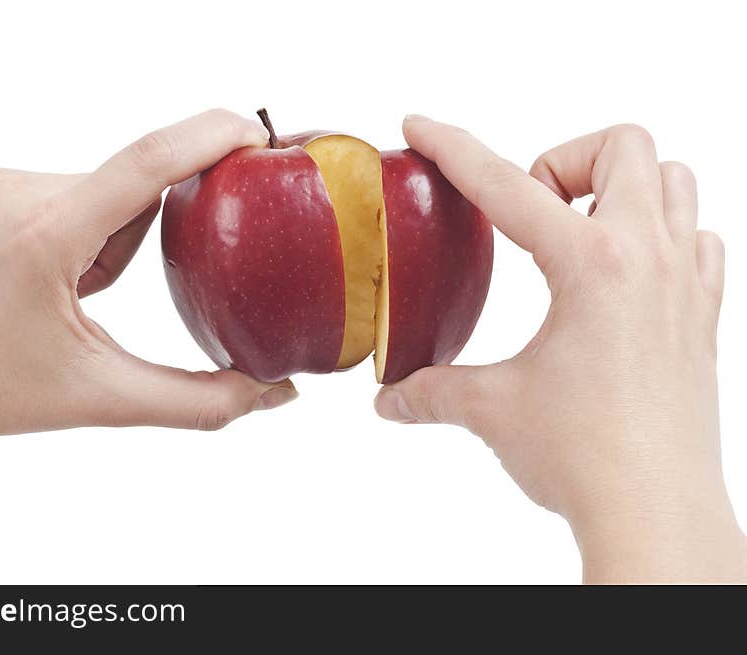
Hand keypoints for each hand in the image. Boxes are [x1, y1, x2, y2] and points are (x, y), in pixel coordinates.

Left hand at [0, 109, 296, 488]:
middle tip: (90, 301)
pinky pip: (69, 186)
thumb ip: (203, 402)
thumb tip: (280, 394)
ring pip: (102, 187)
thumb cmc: (0, 393)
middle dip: (136, 242)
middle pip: (131, 189)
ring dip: (108, 235)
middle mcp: (15, 193)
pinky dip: (79, 225)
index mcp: (45, 239)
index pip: (146, 162)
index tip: (257, 135)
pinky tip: (42, 273)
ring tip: (64, 291)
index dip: (211, 137)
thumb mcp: (108, 399)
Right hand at [375, 116, 746, 581]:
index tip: (422, 128)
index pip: (505, 185)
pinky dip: (665, 232)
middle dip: (566, 159)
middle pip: (624, 145)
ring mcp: (686, 283)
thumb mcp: (492, 409)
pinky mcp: (703, 315)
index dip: (453, 148)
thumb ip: (432, 392)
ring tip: (578, 233)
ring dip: (622, 186)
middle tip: (531, 210)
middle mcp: (647, 259)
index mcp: (591, 266)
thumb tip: (390, 398)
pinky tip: (625, 276)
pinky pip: (700, 237)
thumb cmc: (585, 457)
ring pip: (674, 179)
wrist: (655, 511)